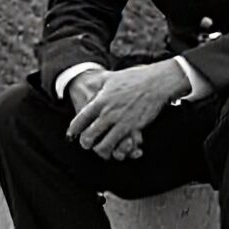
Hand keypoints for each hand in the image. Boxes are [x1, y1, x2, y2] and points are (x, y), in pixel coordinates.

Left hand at [66, 61, 183, 158]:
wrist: (156, 82)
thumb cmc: (134, 78)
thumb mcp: (111, 77)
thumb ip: (98, 82)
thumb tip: (90, 80)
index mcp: (100, 101)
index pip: (80, 120)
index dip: (73, 130)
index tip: (71, 134)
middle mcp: (108, 114)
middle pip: (89, 137)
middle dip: (86, 143)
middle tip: (87, 144)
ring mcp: (121, 123)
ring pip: (105, 146)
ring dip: (102, 150)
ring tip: (102, 149)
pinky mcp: (135, 129)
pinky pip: (123, 147)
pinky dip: (121, 151)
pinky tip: (120, 149)